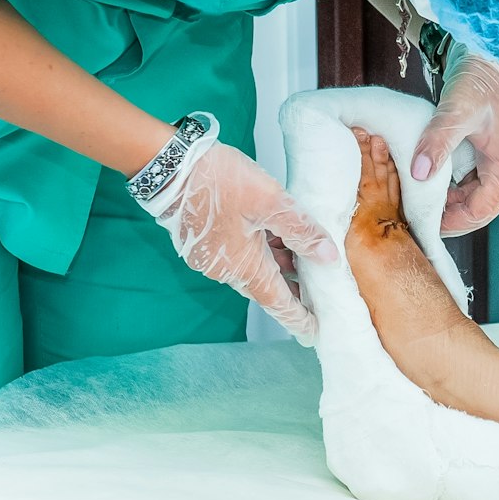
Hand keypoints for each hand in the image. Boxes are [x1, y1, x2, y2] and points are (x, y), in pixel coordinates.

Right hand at [144, 139, 337, 339]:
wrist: (170, 168)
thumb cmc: (218, 181)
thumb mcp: (271, 202)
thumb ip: (301, 230)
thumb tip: (328, 257)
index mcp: (244, 267)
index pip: (278, 303)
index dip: (299, 317)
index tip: (314, 332)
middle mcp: (225, 270)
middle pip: (267, 286)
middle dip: (292, 287)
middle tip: (318, 287)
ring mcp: (210, 258)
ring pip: (252, 268)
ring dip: (276, 264)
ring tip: (302, 253)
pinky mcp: (202, 244)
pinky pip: (237, 256)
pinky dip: (259, 251)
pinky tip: (273, 234)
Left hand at [412, 43, 498, 236]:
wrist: (495, 60)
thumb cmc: (480, 81)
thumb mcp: (456, 110)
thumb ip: (437, 142)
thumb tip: (419, 173)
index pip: (480, 212)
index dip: (450, 221)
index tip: (420, 221)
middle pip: (479, 208)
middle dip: (448, 212)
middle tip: (413, 210)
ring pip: (478, 198)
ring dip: (451, 200)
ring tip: (420, 196)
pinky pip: (479, 184)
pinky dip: (456, 186)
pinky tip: (434, 180)